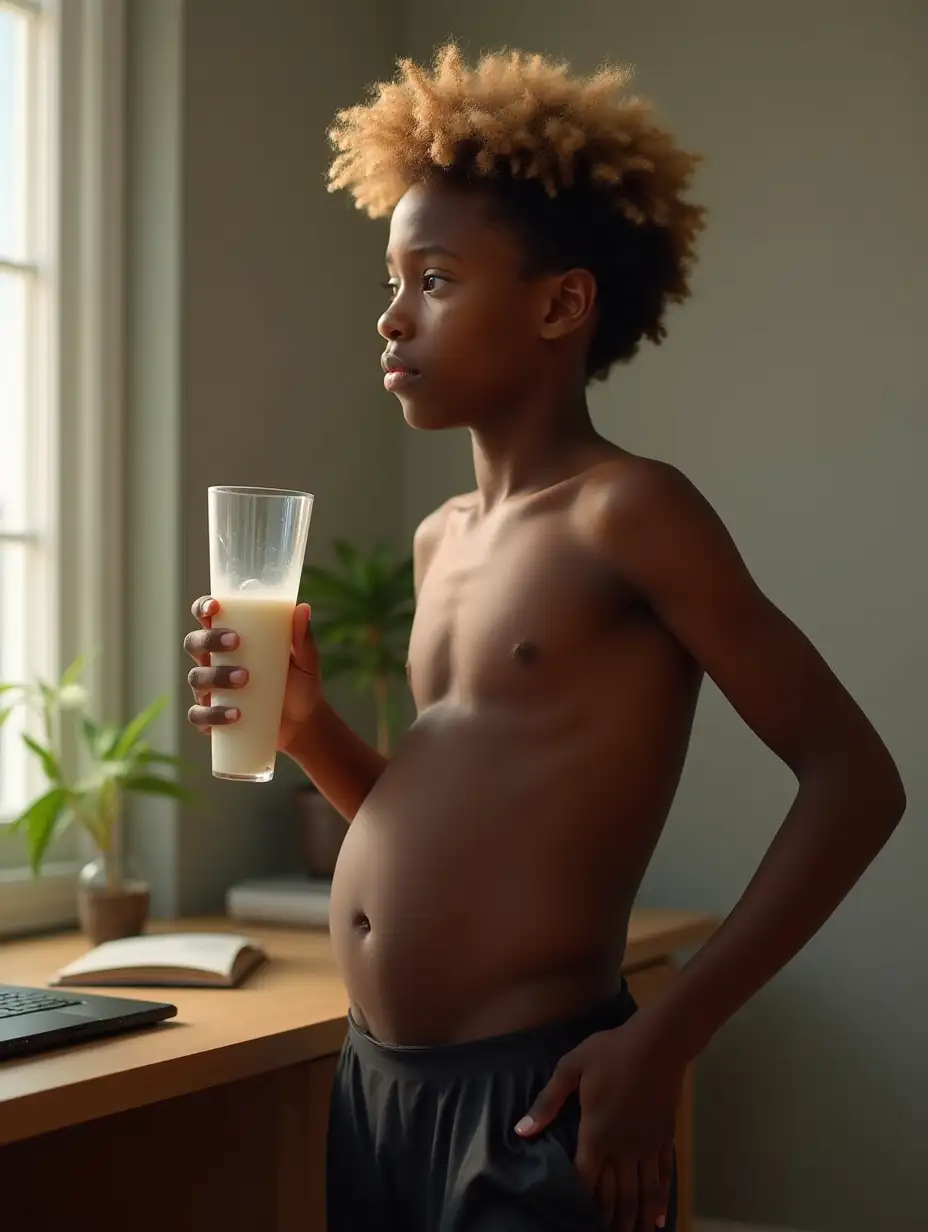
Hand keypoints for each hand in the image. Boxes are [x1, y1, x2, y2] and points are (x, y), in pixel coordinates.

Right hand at [184, 595, 321, 751]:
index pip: (207, 617)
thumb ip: (303, 638)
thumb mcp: (306, 661)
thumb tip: (303, 609)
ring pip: (196, 678)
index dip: (202, 607)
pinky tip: (235, 714)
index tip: (215, 606)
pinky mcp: (212, 717)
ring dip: (216, 676)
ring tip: (244, 679)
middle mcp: (215, 661)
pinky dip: (213, 715)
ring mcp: (211, 690)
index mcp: (231, 640)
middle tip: (236, 642)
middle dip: (210, 640)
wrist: (304, 723)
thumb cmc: (300, 684)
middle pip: (194, 643)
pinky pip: (199, 716)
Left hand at [515, 1010, 683, 1230]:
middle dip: (610, 1220)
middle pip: (616, 1195)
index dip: (581, 1204)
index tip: (576, 1220)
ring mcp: (646, 1145)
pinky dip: (660, 1201)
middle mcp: (622, 1148)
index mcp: (596, 1133)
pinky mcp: (664, 1138)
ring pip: (641, 1193)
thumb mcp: (570, 1069)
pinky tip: (657, 1219)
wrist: (657, 1043)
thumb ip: (547, 1102)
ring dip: (635, 1218)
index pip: (586, 1180)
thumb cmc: (610, 1052)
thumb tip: (521, 1131)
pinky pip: (663, 1177)